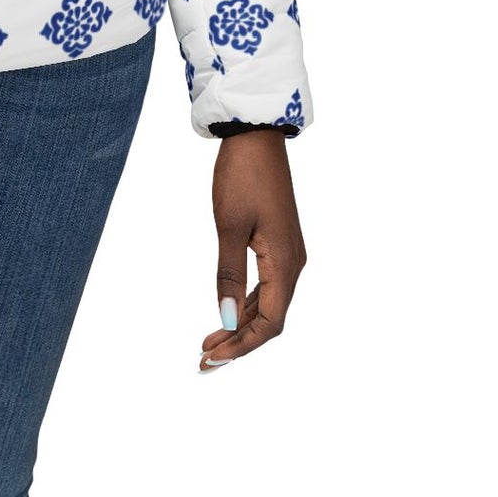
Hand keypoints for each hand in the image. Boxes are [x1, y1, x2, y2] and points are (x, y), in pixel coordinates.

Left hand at [199, 131, 305, 371]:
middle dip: (239, 342)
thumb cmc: (241, 176)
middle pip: (271, 319)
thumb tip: (226, 320)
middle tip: (204, 360)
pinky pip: (267, 286)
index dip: (242, 346)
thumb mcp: (230, 226)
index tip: (211, 358)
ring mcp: (288, 253)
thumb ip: (229, 275)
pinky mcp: (278, 243)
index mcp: (286, 264)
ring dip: (241, 326)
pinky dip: (247, 304)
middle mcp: (293, 264)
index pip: (270, 323)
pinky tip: (228, 312)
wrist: (256, 136)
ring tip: (210, 343)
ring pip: (269, 304)